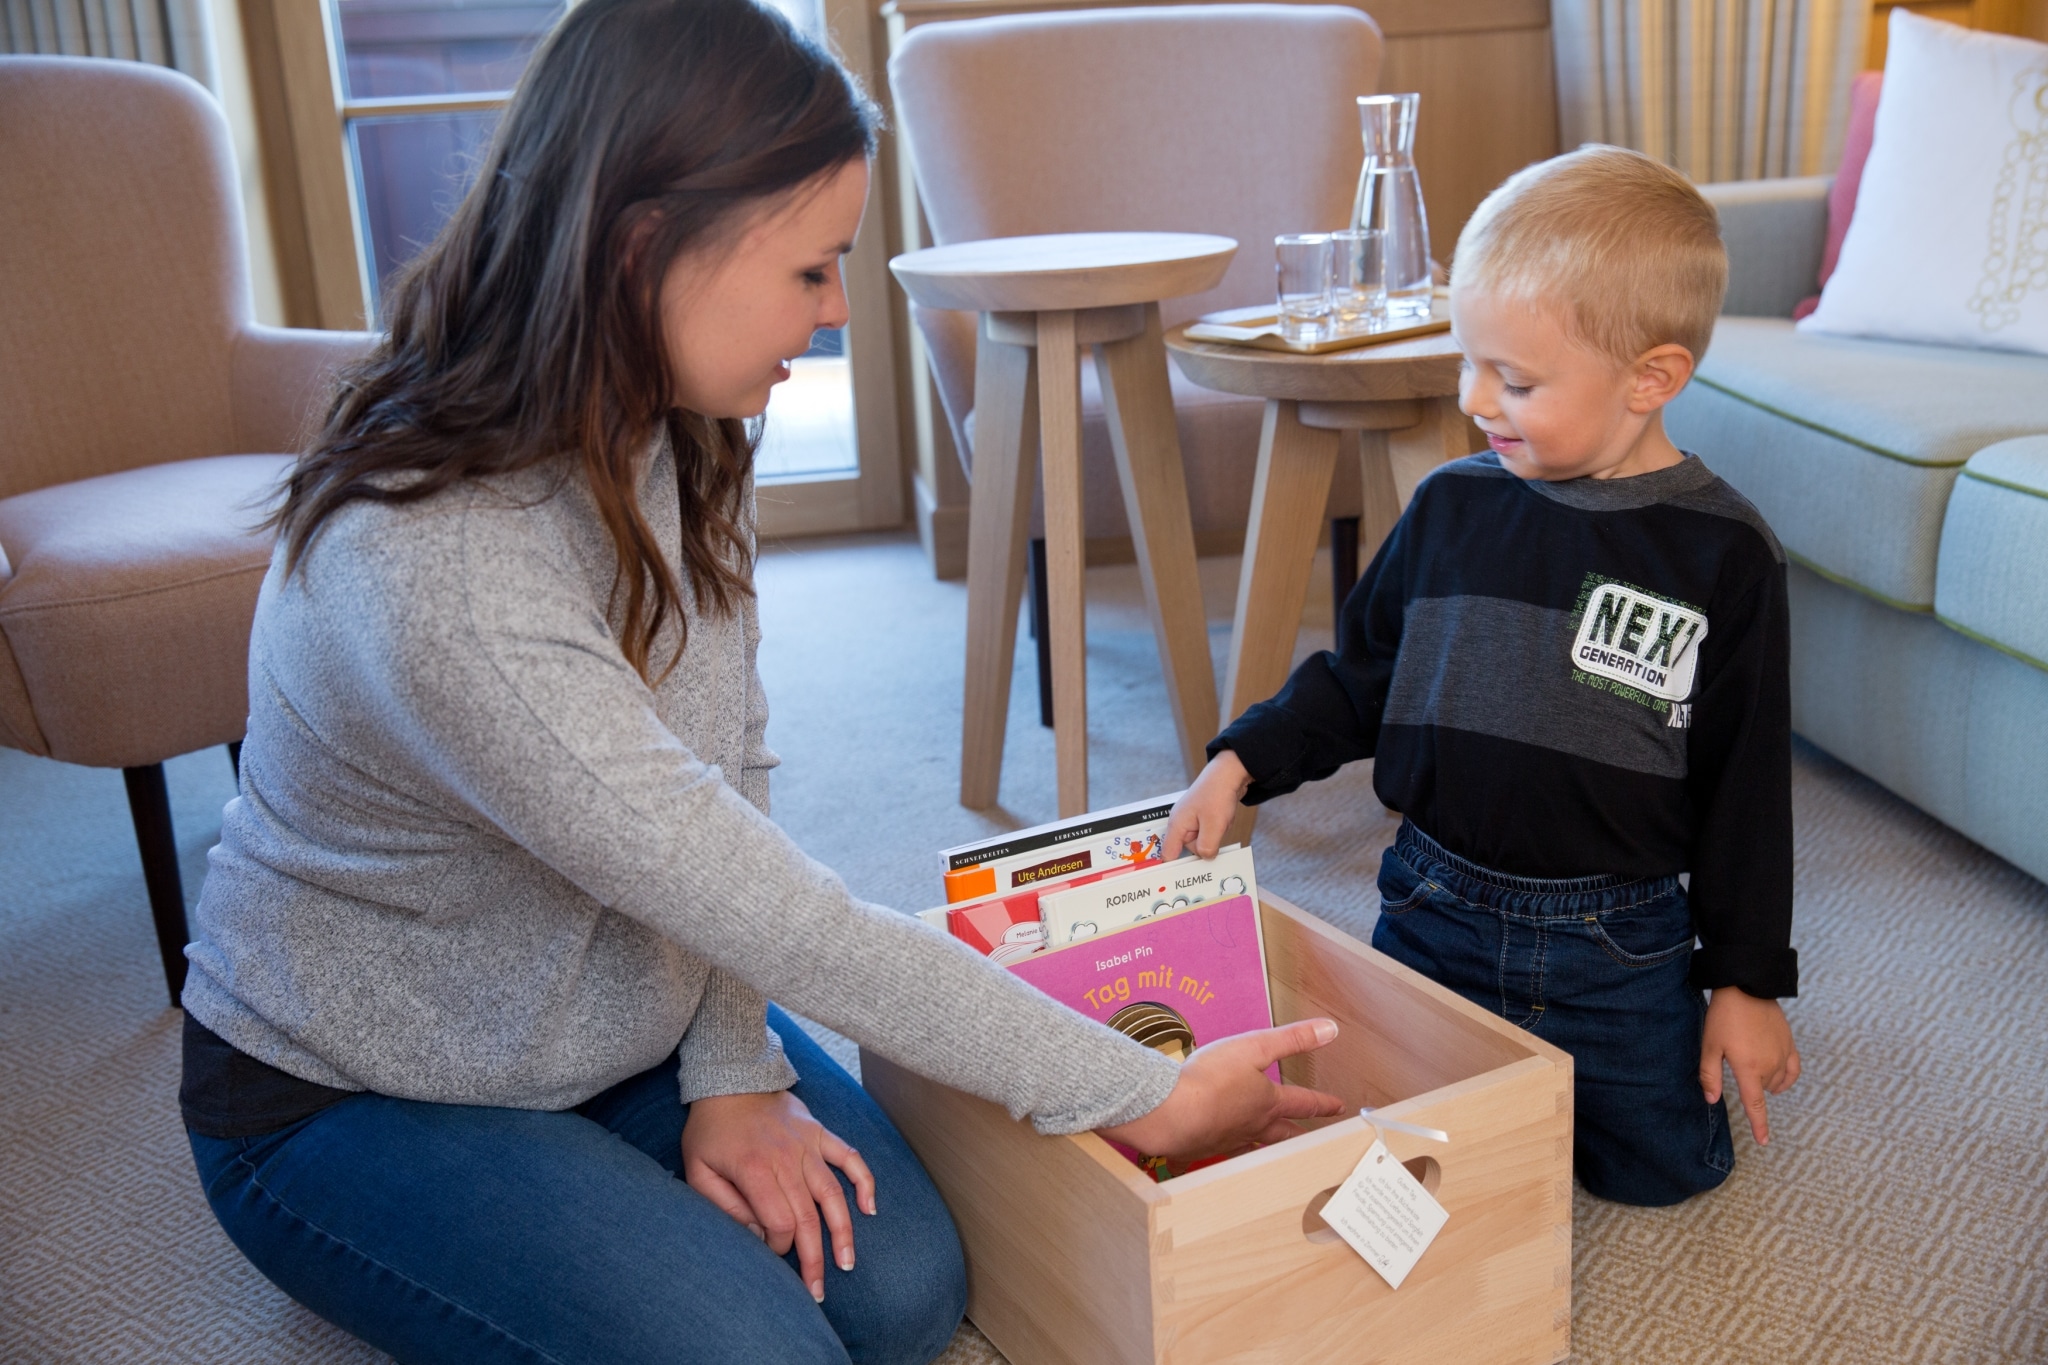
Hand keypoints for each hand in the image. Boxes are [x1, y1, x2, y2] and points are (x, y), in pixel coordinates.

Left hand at [681, 1090, 874, 1301]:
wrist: (730, 1079)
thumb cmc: (711, 1131)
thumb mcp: (698, 1170)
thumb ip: (723, 1206)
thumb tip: (755, 1237)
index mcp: (755, 1170)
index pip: (779, 1222)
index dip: (779, 1247)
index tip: (772, 1257)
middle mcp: (787, 1159)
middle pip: (808, 1218)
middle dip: (814, 1259)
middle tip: (816, 1292)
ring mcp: (808, 1145)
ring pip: (833, 1195)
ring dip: (843, 1232)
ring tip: (847, 1263)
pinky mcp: (820, 1134)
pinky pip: (850, 1158)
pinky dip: (864, 1182)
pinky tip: (870, 1209)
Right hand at [1099, 1018, 1346, 1159]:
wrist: (1170, 1113)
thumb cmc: (1211, 1078)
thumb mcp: (1255, 1047)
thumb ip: (1293, 1039)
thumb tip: (1330, 1030)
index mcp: (1267, 1102)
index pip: (1304, 1103)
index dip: (1323, 1103)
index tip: (1338, 1107)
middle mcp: (1252, 1126)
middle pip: (1283, 1134)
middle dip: (1299, 1134)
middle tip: (1311, 1139)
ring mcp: (1227, 1140)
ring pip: (1253, 1146)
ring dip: (1265, 1147)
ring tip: (1269, 1150)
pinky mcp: (1201, 1147)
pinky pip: (1214, 1152)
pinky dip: (1217, 1151)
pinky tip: (1210, 1151)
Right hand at [1164, 750, 1251, 859]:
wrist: (1229, 773)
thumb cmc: (1217, 793)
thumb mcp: (1213, 825)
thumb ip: (1206, 847)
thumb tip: (1205, 858)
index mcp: (1177, 824)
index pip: (1168, 854)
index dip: (1175, 867)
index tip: (1181, 880)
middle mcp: (1181, 823)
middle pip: (1189, 850)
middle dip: (1204, 846)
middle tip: (1215, 835)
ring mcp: (1191, 819)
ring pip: (1202, 841)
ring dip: (1214, 837)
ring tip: (1220, 821)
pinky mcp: (1202, 817)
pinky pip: (1209, 832)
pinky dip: (1218, 829)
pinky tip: (1223, 819)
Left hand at [1699, 987, 1800, 1145]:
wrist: (1747, 988)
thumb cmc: (1724, 1017)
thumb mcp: (1709, 1046)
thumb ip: (1710, 1076)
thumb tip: (1712, 1100)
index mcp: (1749, 1069)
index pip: (1755, 1105)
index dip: (1760, 1126)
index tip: (1764, 1142)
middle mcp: (1770, 1065)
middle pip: (1763, 1090)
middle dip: (1750, 1086)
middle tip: (1734, 1060)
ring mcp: (1783, 1055)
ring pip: (1776, 1081)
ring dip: (1765, 1082)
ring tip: (1749, 1064)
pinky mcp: (1790, 1044)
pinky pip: (1794, 1070)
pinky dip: (1786, 1078)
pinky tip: (1778, 1078)